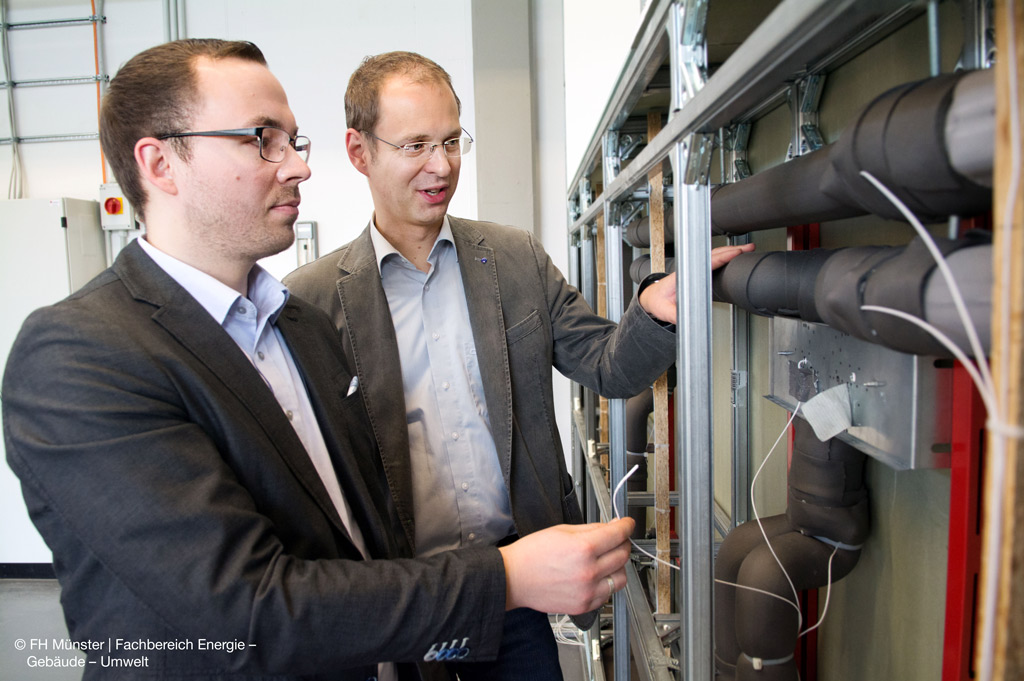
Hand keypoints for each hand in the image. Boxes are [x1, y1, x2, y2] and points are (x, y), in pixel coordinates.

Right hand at [499, 518, 633, 614]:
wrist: (515, 578)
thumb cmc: (532, 554)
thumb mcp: (562, 531)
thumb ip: (591, 529)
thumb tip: (611, 527)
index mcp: (583, 548)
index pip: (618, 535)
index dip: (626, 526)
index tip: (627, 524)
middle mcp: (589, 571)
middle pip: (623, 555)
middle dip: (622, 543)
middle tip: (615, 539)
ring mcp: (588, 591)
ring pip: (621, 577)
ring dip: (618, 566)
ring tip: (606, 560)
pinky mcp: (585, 606)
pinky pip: (608, 594)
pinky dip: (606, 584)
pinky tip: (595, 576)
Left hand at [638, 243, 755, 322]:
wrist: (652, 297)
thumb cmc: (657, 301)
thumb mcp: (664, 310)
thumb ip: (673, 314)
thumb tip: (682, 319)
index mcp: (683, 274)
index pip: (706, 262)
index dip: (722, 257)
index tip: (736, 253)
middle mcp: (689, 268)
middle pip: (713, 255)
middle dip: (731, 250)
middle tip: (749, 248)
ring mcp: (693, 268)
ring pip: (714, 256)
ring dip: (729, 251)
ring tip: (746, 249)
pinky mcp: (696, 271)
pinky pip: (712, 260)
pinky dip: (724, 256)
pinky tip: (734, 256)